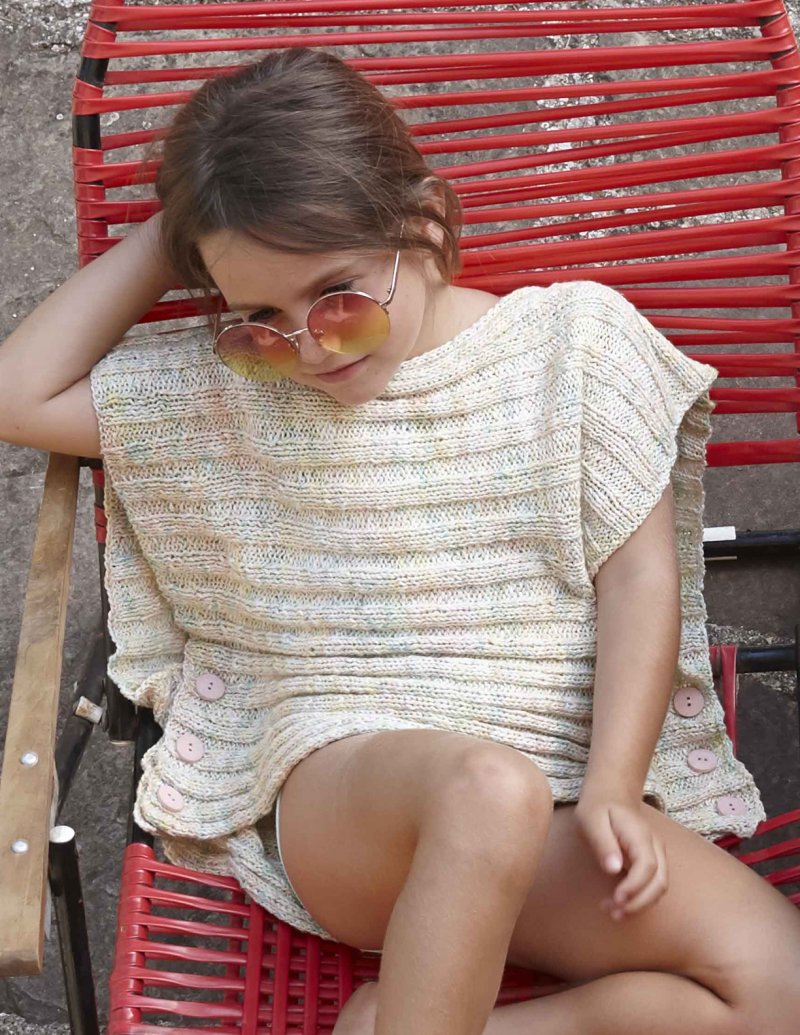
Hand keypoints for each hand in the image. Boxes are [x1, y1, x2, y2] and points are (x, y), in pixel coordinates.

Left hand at [574, 786, 667, 920]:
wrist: (612, 794)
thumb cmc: (598, 807)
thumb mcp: (591, 820)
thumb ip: (603, 843)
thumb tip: (613, 868)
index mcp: (640, 835)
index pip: (648, 866)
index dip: (635, 887)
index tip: (617, 899)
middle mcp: (654, 847)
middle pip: (660, 882)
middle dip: (640, 903)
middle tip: (614, 914)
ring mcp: (655, 855)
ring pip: (658, 887)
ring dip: (639, 905)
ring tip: (612, 913)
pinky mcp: (650, 863)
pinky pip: (651, 886)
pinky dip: (638, 899)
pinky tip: (617, 904)